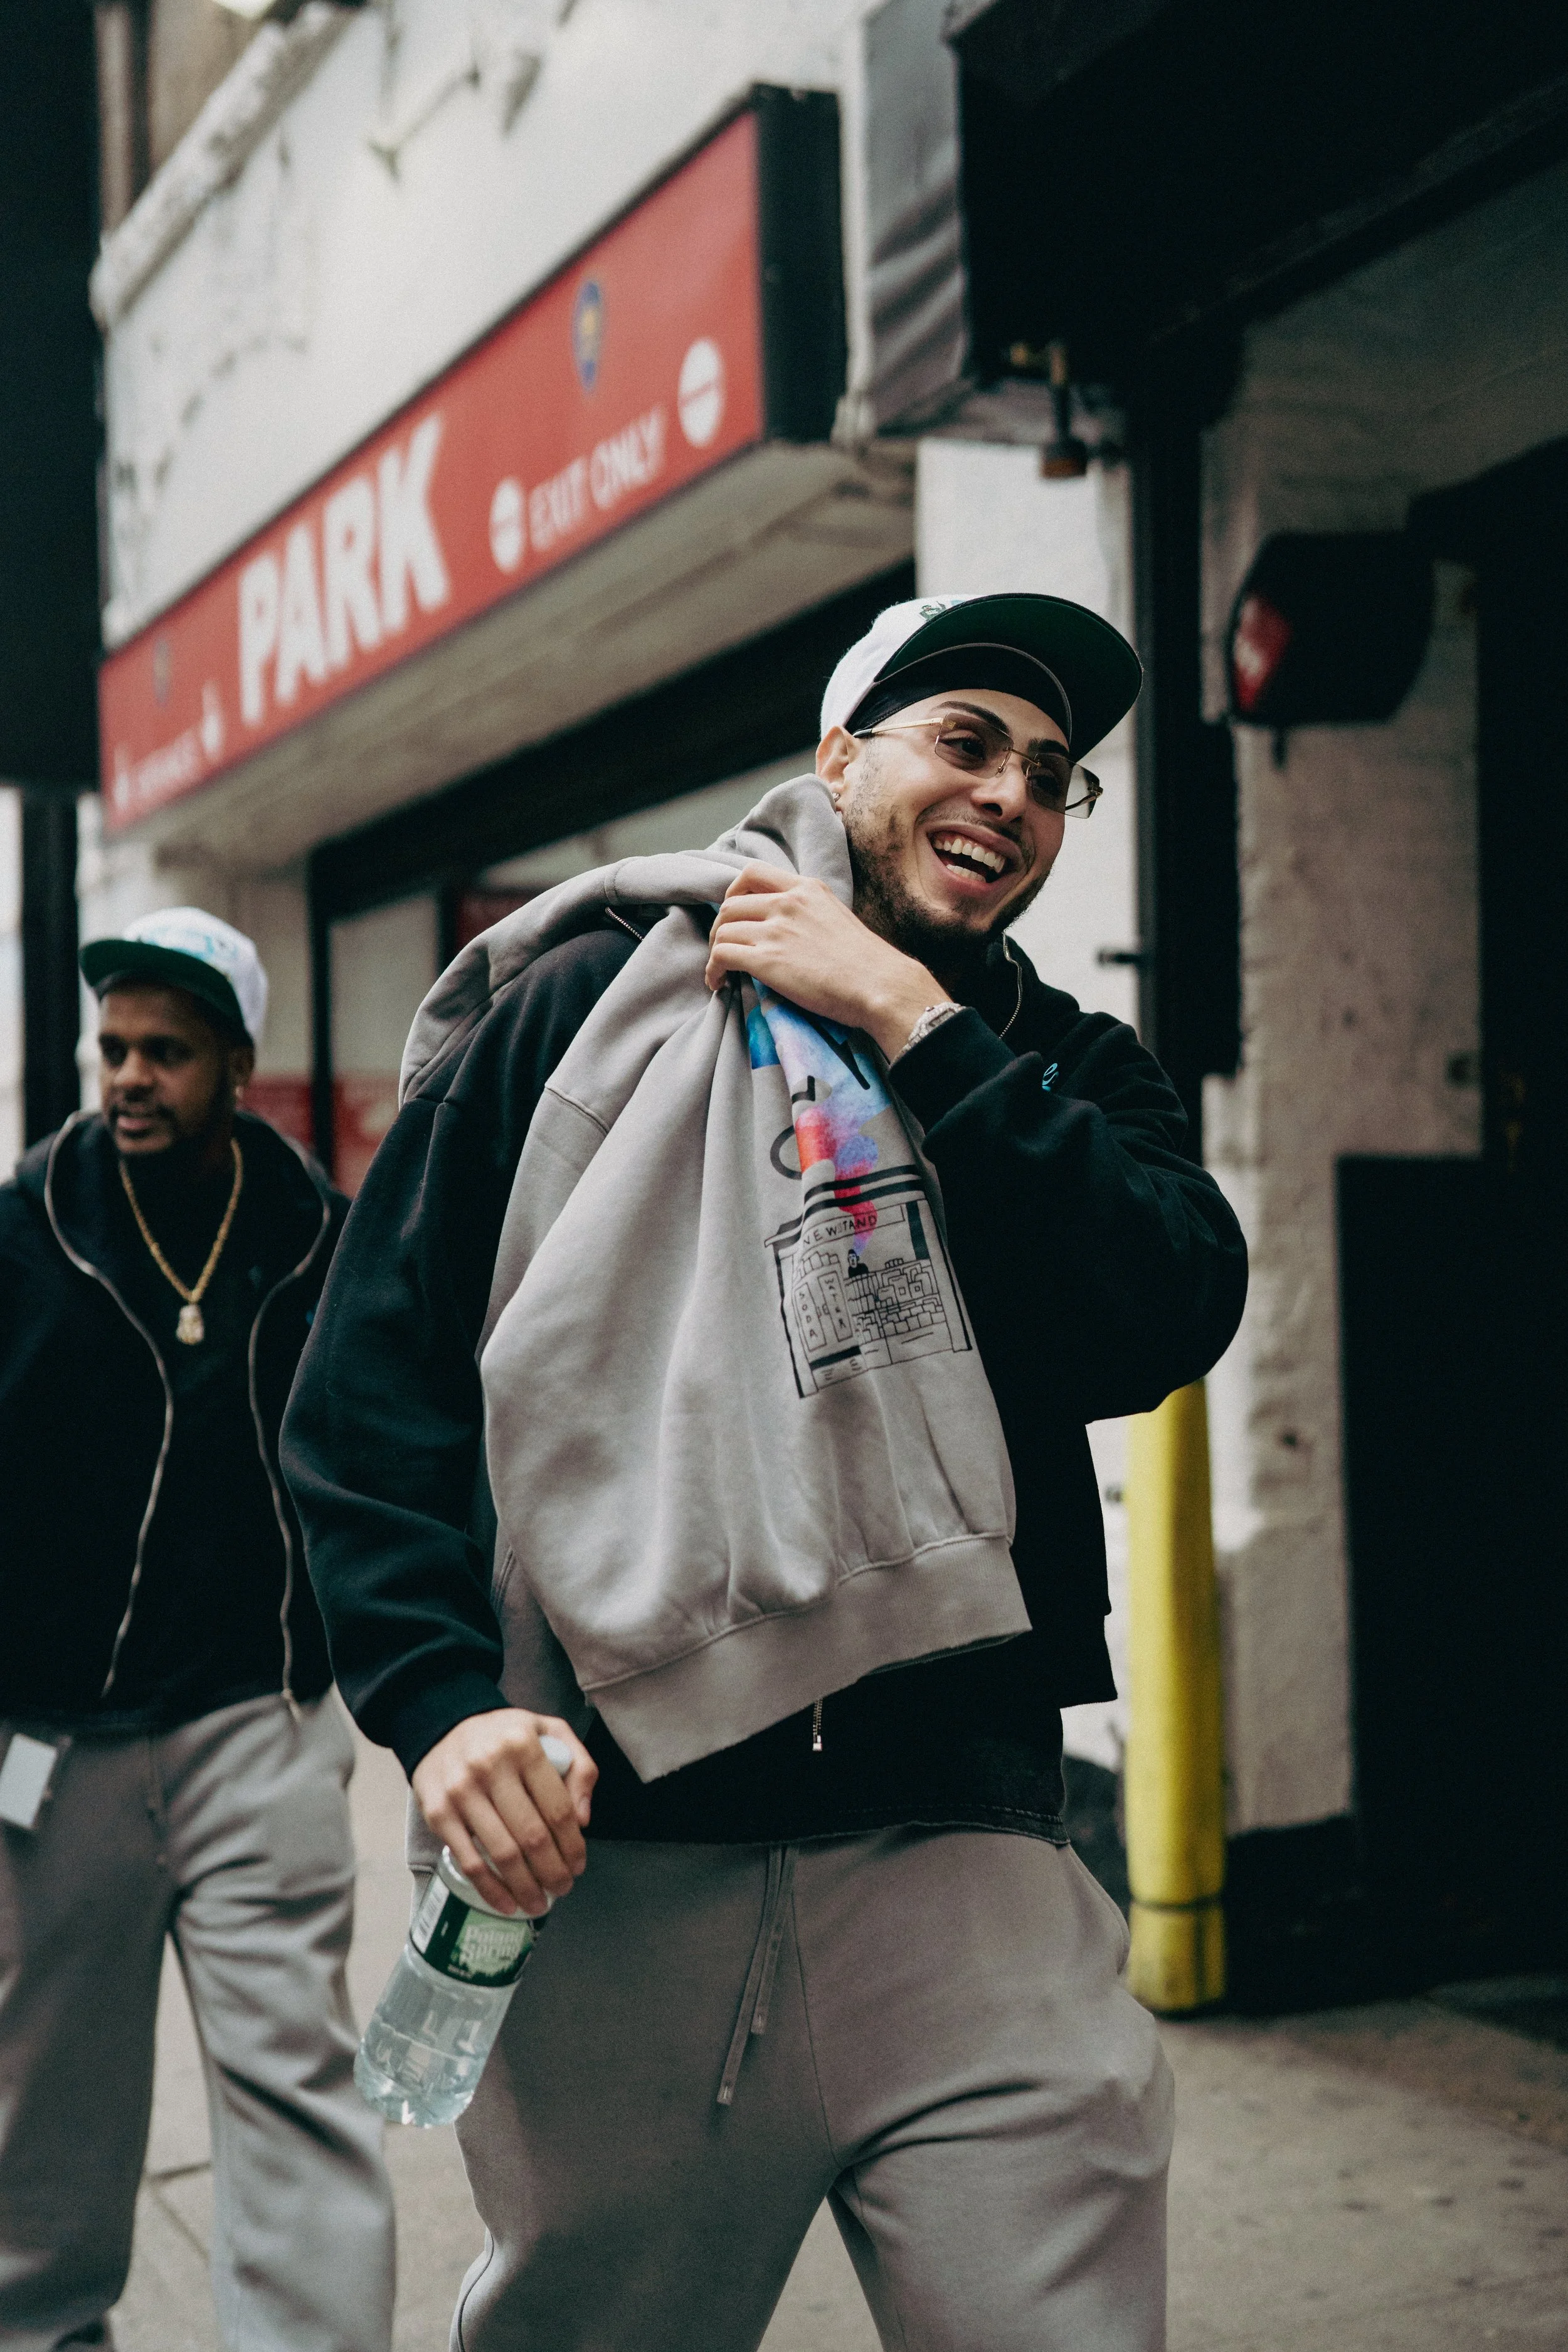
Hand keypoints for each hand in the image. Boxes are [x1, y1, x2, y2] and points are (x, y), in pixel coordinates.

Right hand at [411, 1710, 597, 1916]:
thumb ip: (579, 1766)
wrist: (441, 1725)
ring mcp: (461, 1792)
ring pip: (501, 1853)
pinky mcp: (438, 1813)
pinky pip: (468, 1861)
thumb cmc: (503, 1734)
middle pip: (531, 1836)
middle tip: (564, 1888)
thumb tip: (584, 1820)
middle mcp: (491, 1767)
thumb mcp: (549, 1730)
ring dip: (525, 1887)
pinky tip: (507, 1903)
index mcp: (524, 1746)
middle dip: (553, 1871)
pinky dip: (490, 1889)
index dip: (573, 1845)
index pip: (557, 1808)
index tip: (579, 1864)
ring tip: (539, 1902)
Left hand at [704, 864, 949, 1061]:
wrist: (880, 985)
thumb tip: (791, 932)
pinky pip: (721, 956)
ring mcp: (776, 929)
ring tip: (721, 970)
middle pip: (730, 903)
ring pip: (722, 930)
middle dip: (720, 926)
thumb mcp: (838, 918)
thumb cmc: (868, 963)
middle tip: (724, 947)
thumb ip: (810, 914)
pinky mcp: (766, 959)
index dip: (734, 892)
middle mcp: (788, 902)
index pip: (753, 873)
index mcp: (807, 888)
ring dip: (715, 950)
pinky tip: (719, 983)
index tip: (735, 914)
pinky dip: (713, 970)